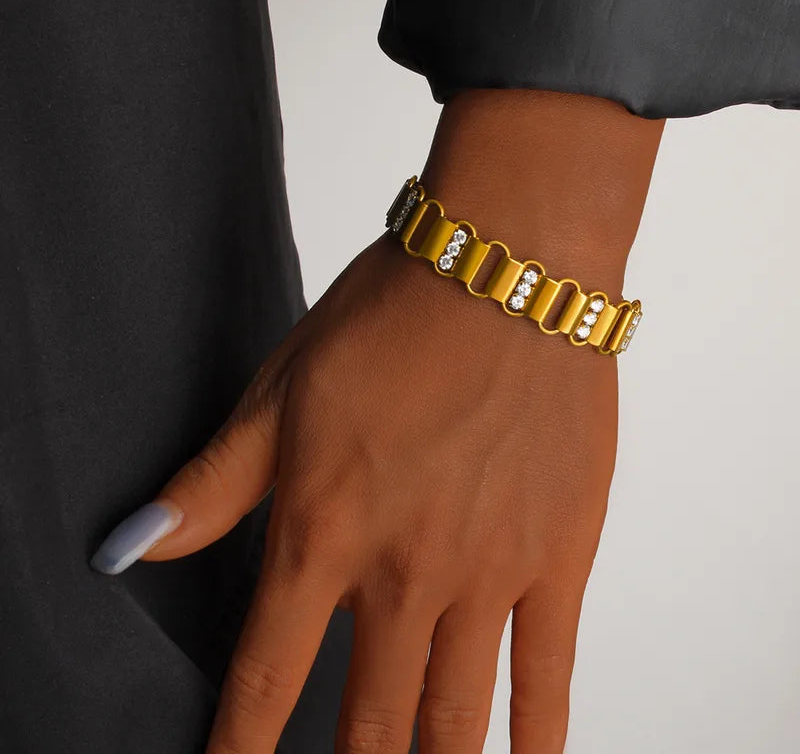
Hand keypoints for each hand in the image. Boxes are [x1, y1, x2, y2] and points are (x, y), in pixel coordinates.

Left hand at [92, 89, 663, 751]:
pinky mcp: (558, 555)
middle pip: (365, 725)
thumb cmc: (393, 318)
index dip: (239, 752)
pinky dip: (533, 739)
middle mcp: (405, 571)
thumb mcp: (281, 391)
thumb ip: (211, 485)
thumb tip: (130, 548)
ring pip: (452, 719)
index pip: (265, 680)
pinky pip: (546, 674)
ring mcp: (489, 571)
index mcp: (323, 531)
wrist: (505, 273)